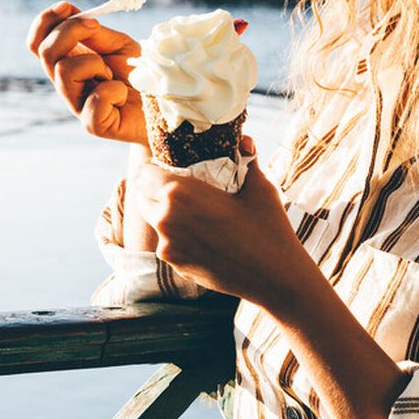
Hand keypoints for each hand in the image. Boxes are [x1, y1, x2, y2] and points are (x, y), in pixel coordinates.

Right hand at [26, 0, 145, 145]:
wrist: (164, 103)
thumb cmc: (139, 74)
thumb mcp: (118, 45)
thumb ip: (95, 33)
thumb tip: (73, 13)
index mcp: (69, 63)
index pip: (38, 43)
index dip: (44, 22)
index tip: (66, 6)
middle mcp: (67, 85)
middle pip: (46, 53)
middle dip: (69, 31)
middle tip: (96, 29)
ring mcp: (78, 106)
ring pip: (64, 72)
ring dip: (93, 63)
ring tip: (113, 73)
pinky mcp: (94, 125)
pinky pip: (94, 101)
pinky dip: (114, 90)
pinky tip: (123, 94)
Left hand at [128, 137, 324, 311]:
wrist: (275, 278)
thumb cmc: (269, 229)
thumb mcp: (259, 187)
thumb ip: (246, 159)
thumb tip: (244, 140)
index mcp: (179, 194)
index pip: (144, 172)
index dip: (155, 166)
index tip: (171, 166)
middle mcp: (166, 220)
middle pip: (143, 196)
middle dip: (156, 188)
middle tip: (181, 185)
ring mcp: (168, 247)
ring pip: (154, 221)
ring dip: (166, 212)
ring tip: (194, 211)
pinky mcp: (176, 266)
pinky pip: (168, 243)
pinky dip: (178, 235)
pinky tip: (204, 234)